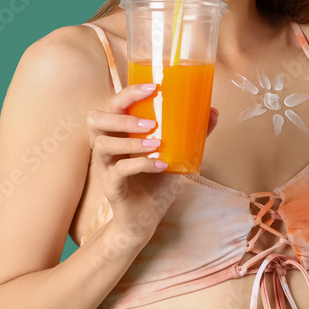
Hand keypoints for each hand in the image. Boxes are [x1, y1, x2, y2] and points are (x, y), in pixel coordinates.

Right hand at [86, 83, 219, 242]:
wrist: (144, 221)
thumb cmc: (155, 184)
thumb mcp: (176, 156)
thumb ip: (190, 135)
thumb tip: (212, 111)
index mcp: (119, 134)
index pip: (114, 105)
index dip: (128, 93)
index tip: (153, 87)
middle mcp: (107, 147)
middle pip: (96, 120)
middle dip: (122, 115)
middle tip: (150, 122)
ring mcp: (105, 168)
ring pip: (102, 144)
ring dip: (131, 141)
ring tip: (157, 143)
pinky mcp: (110, 187)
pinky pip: (118, 172)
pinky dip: (141, 165)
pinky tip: (161, 166)